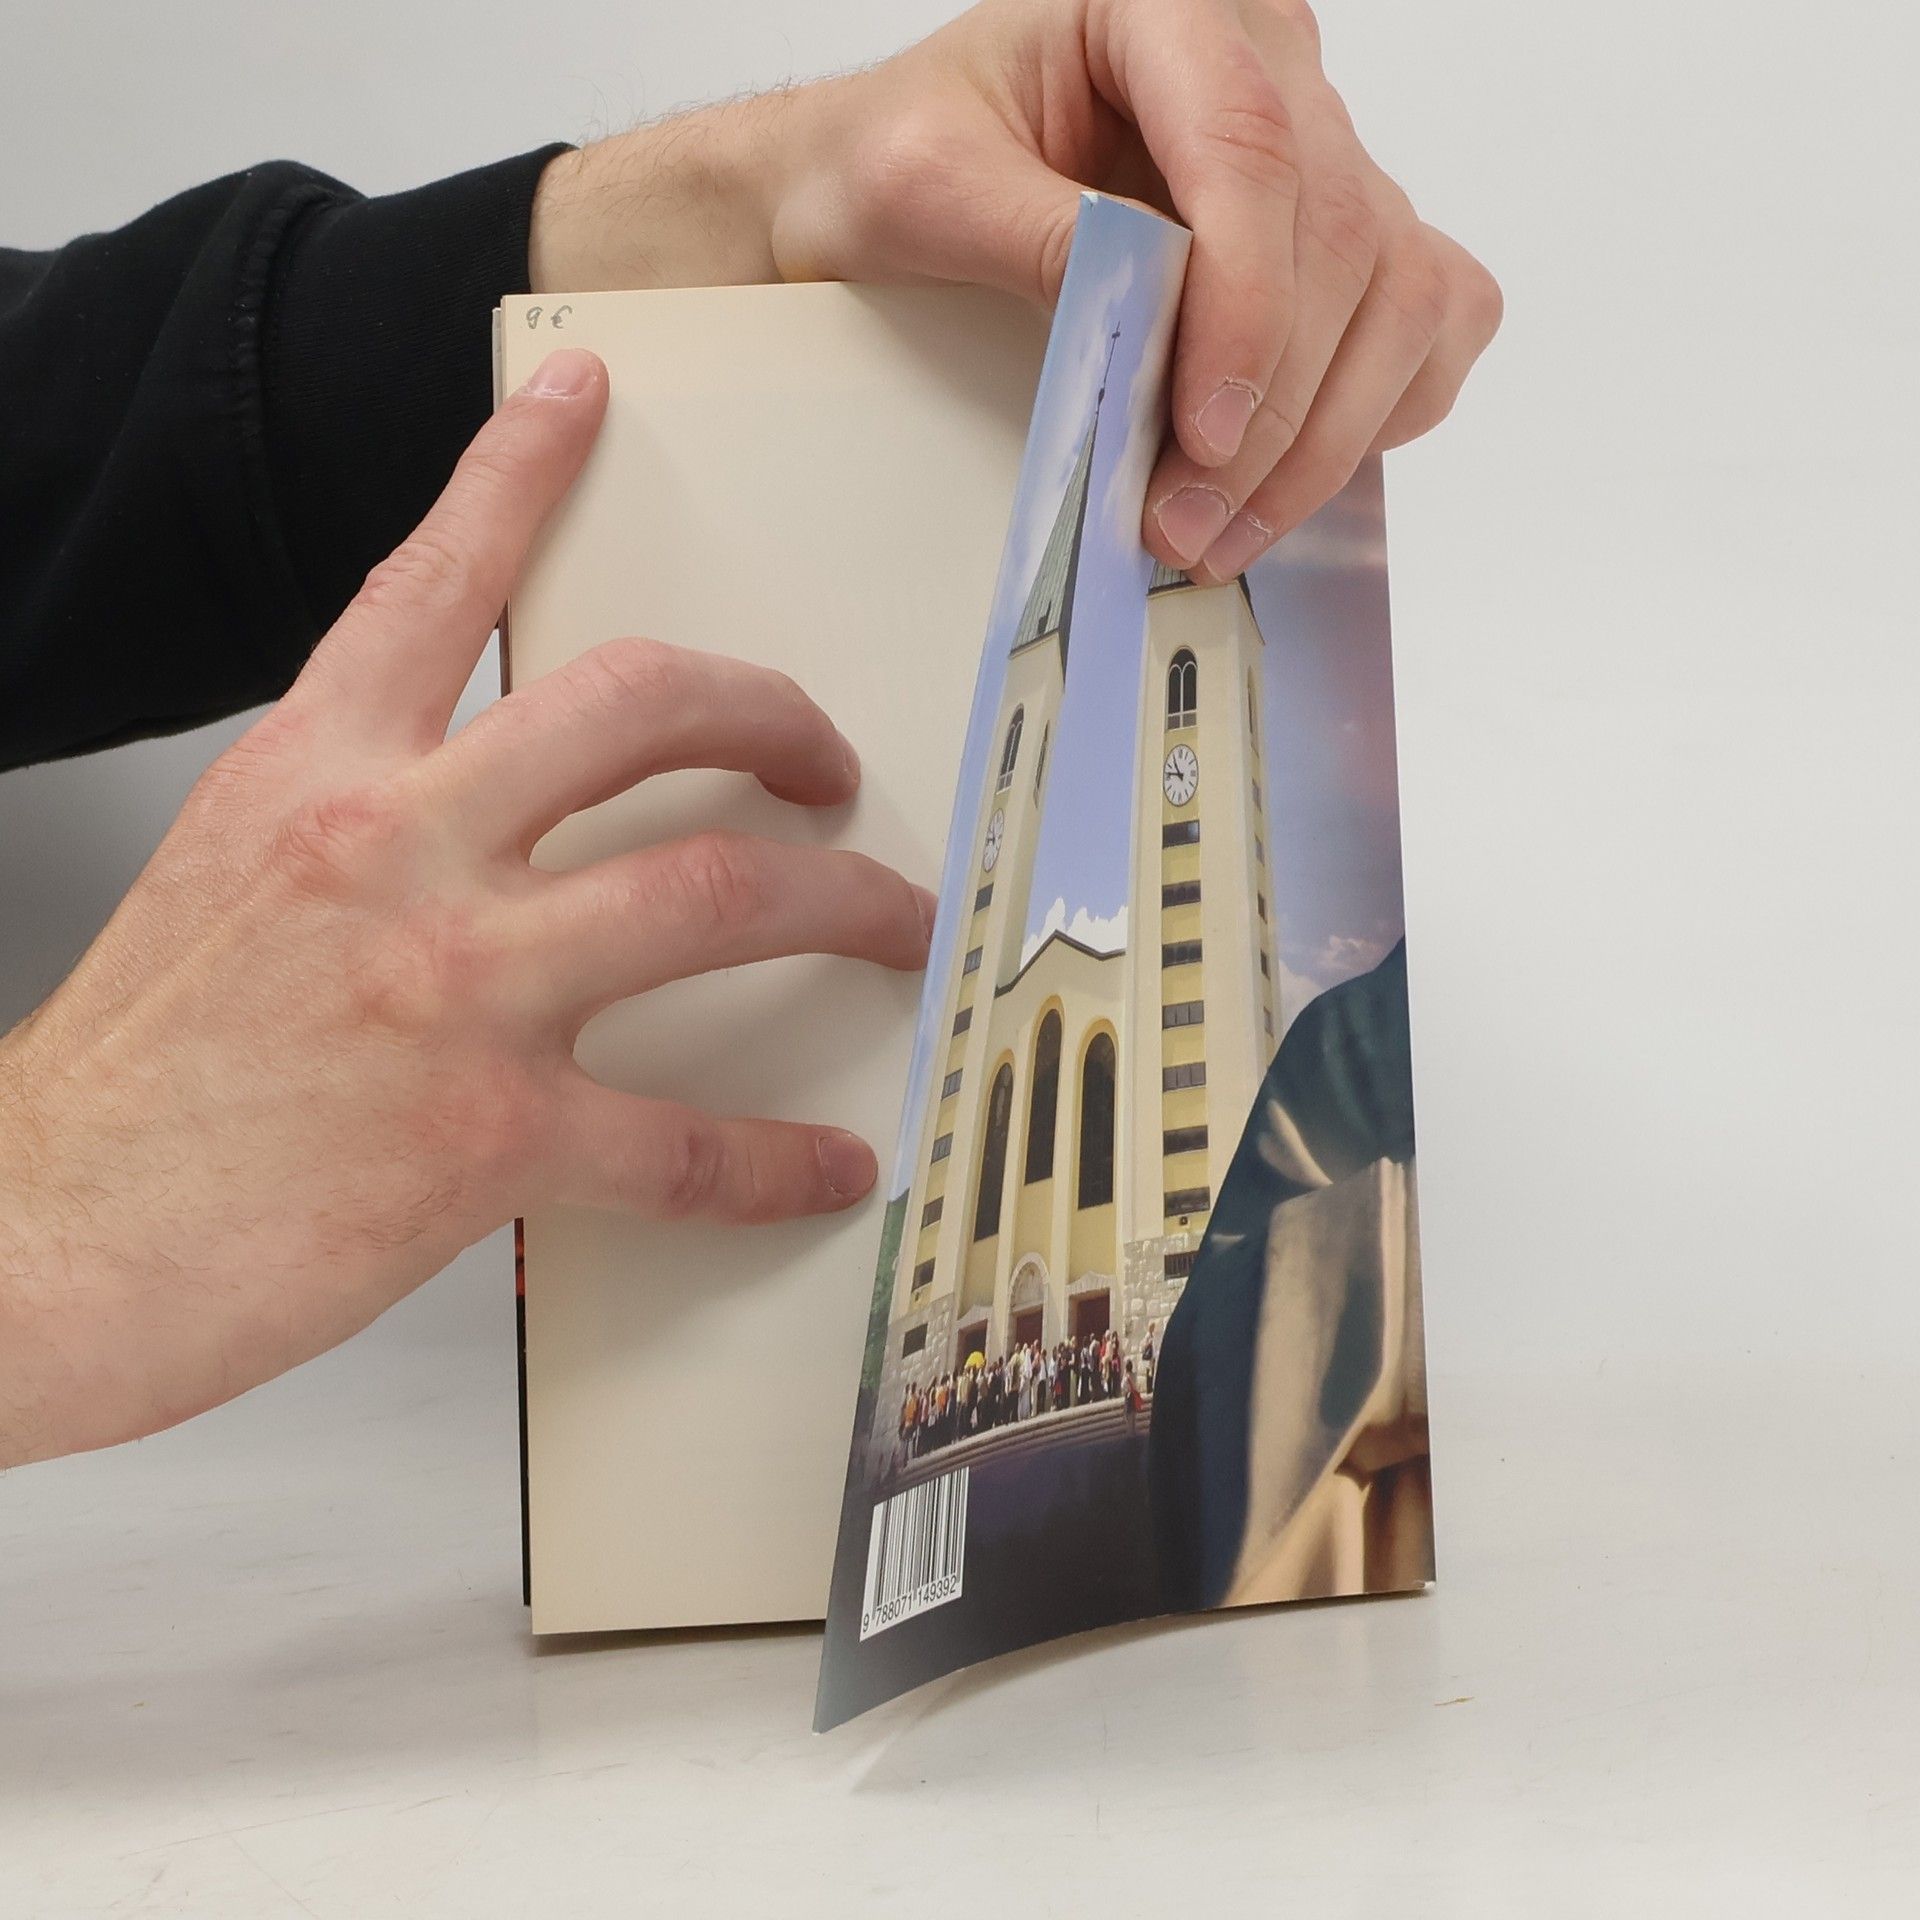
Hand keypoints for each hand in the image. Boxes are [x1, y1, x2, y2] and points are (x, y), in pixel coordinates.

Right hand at [0, 348, 933, 1466]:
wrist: (41, 1240)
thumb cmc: (138, 1077)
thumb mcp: (233, 875)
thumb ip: (362, 818)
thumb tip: (492, 816)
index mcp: (317, 772)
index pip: (434, 580)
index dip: (518, 473)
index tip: (586, 400)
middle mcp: (396, 846)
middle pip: (640, 706)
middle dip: (771, 713)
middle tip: (822, 756)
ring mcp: (454, 984)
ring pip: (714, 889)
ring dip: (839, 902)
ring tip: (888, 919)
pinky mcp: (490, 1134)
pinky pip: (686, 1140)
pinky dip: (776, 1160)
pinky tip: (827, 1165)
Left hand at [530, 0, 1501, 582]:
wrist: (888, 191)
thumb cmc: (889, 167)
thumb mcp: (919, 183)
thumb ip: (1032, 236)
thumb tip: (1138, 325)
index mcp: (1167, 8)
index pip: (1253, 149)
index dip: (1246, 307)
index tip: (1201, 437)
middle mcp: (1269, 68)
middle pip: (1344, 237)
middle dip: (1274, 411)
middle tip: (1183, 527)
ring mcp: (1321, 155)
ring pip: (1405, 292)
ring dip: (1323, 439)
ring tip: (1214, 533)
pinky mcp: (1343, 243)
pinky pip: (1428, 324)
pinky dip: (1374, 416)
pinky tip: (1280, 480)